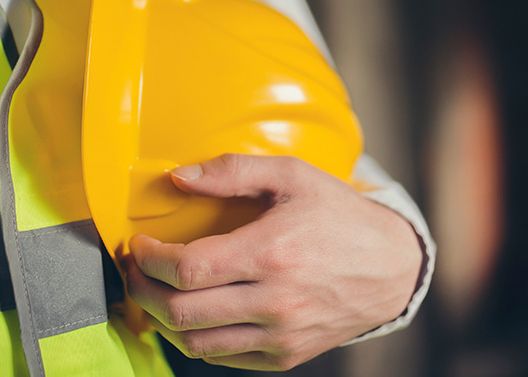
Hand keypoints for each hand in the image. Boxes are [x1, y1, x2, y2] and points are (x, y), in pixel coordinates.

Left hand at [123, 153, 421, 370]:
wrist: (392, 267)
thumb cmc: (339, 216)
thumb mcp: (293, 175)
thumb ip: (234, 170)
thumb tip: (179, 177)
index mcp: (271, 253)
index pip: (187, 269)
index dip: (148, 260)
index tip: (138, 245)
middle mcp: (274, 301)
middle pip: (180, 310)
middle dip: (140, 288)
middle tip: (135, 268)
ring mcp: (280, 335)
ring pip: (194, 343)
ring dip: (160, 318)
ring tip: (153, 291)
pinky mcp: (286, 356)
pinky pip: (223, 357)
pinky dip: (194, 338)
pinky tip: (190, 313)